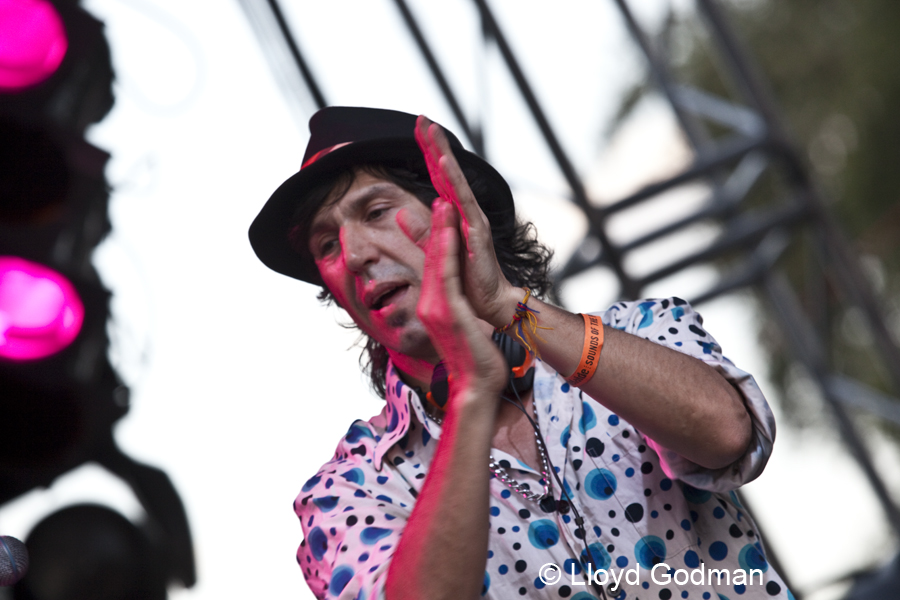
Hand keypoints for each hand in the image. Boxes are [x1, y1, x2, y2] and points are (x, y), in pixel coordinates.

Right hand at [398, 194, 507, 396]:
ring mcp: (436, 308)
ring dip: (439, 229)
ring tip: (443, 202)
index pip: (432, 267)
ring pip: (436, 261)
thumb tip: (457, 300)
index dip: (434, 238)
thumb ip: (456, 310)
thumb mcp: (462, 327)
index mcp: (432, 307)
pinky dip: (447, 250)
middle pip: (429, 258)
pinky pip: (446, 274)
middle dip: (433, 226)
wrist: (477, 384)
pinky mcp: (449, 311)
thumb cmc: (474, 358)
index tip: (438, 214)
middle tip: (437, 196)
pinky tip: (451, 232)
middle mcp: (429, 304)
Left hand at [414, 116, 520, 328]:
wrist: (489, 303)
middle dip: (434, 144)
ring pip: (456, 181)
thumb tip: (399, 214)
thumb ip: (421, 231)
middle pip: (446, 172)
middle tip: (422, 118)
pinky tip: (444, 165)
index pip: (437, 178)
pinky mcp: (477, 232)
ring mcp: (472, 219)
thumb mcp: (436, 251)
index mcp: (453, 214)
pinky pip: (464, 202)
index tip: (416, 130)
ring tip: (432, 132)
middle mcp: (465, 211)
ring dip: (443, 155)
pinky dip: (454, 182)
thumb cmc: (467, 279)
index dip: (426, 154)